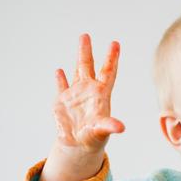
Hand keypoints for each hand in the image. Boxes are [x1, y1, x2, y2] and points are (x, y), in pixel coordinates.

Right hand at [53, 33, 123, 154]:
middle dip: (88, 51)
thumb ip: (109, 126)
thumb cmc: (94, 138)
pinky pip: (61, 87)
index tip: (115, 43)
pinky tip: (59, 70)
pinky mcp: (62, 102)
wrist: (79, 146)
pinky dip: (60, 79)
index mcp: (101, 95)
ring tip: (82, 39)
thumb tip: (121, 127)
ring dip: (78, 56)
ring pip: (76, 71)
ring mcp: (75, 95)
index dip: (112, 58)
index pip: (108, 72)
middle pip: (89, 66)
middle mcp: (89, 91)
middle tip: (86, 35)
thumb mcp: (102, 131)